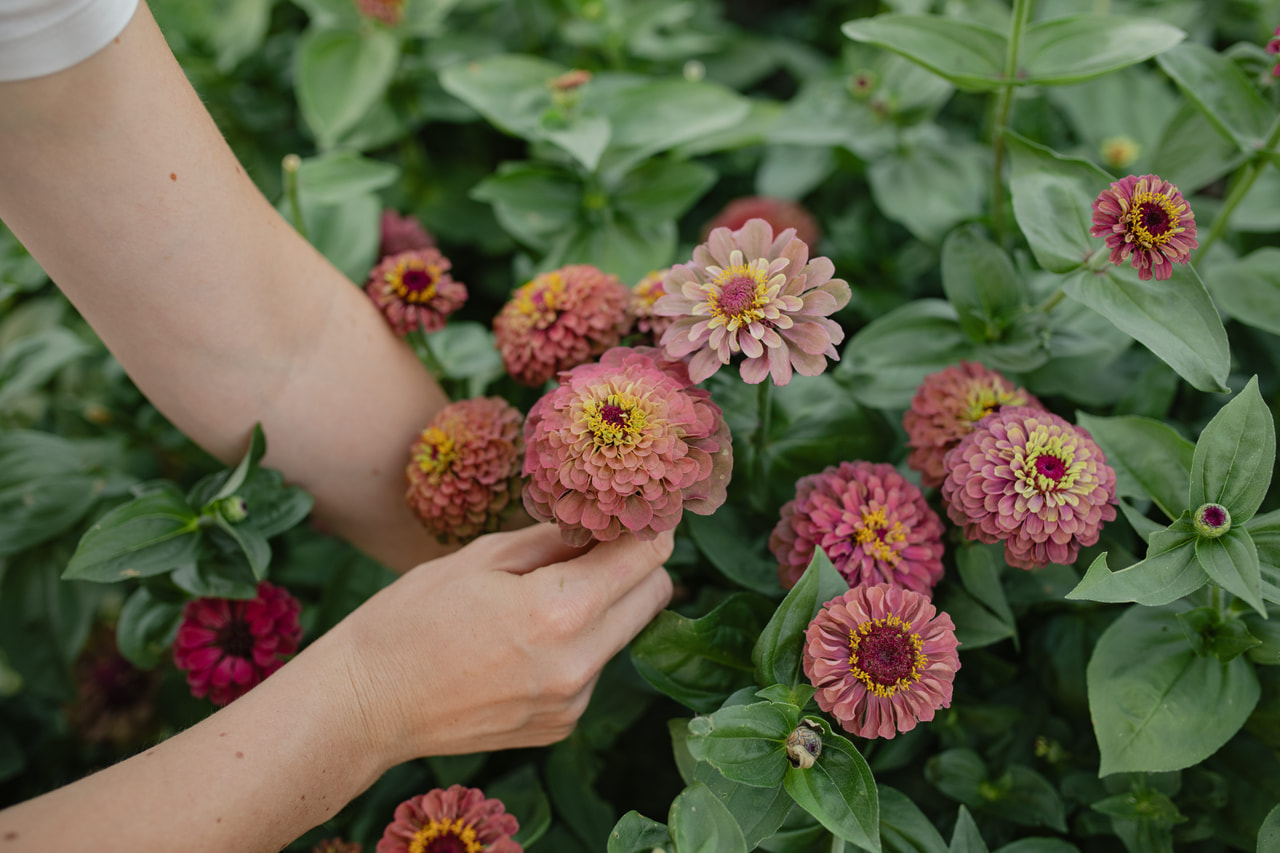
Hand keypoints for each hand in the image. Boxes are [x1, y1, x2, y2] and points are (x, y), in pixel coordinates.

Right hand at [320, 524, 673, 768]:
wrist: (366, 705)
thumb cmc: (411, 618)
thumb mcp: (482, 557)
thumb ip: (556, 538)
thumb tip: (607, 520)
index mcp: (559, 611)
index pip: (646, 557)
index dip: (648, 526)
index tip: (638, 510)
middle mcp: (578, 664)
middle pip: (654, 596)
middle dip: (637, 563)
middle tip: (599, 542)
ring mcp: (572, 703)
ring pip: (624, 633)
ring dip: (605, 605)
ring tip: (545, 595)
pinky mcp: (561, 726)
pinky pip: (594, 669)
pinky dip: (578, 646)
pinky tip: (526, 640)